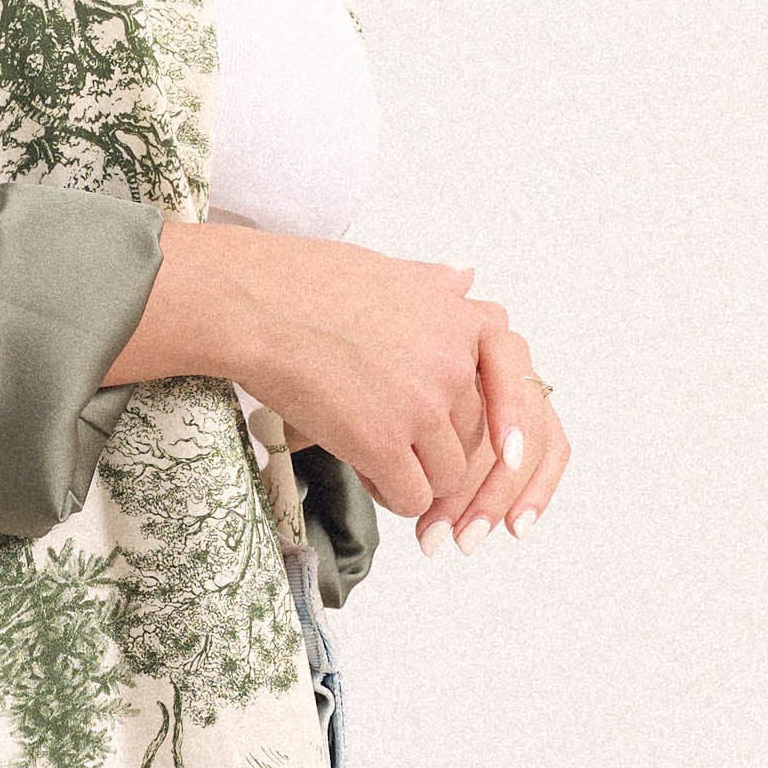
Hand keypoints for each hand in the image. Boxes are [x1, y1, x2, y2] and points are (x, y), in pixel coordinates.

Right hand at [112, 225, 570, 542]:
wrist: (256, 305)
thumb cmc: (306, 284)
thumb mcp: (388, 270)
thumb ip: (433, 284)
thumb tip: (465, 276)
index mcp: (461, 318)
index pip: (511, 386)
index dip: (506, 429)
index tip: (506, 459)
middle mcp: (453, 361)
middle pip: (474, 440)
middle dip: (443, 457)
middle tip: (403, 458)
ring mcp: (423, 404)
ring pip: (447, 476)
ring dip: (415, 478)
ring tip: (371, 456)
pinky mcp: (385, 441)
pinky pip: (413, 497)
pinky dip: (393, 497)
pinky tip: (364, 472)